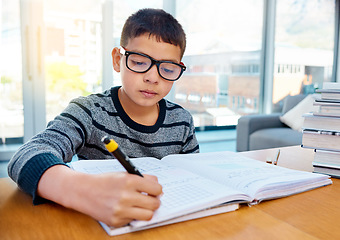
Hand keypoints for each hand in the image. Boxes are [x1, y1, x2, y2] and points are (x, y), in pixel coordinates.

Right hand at [37, 165, 162, 226]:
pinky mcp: (116, 221)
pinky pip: (134, 220)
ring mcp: (121, 210)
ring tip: (141, 205)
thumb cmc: (105, 182)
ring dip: (147, 210)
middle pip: (155, 203)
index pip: (156, 189)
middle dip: (154, 201)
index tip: (155, 191)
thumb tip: (159, 189)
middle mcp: (126, 196)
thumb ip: (143, 180)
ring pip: (148, 215)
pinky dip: (132, 215)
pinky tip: (125, 209)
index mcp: (129, 181)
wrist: (83, 191)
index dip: (157, 190)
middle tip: (150, 199)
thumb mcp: (124, 174)